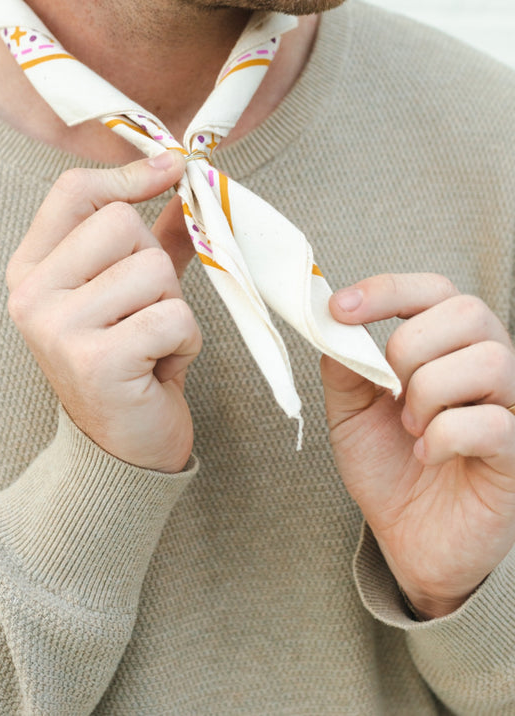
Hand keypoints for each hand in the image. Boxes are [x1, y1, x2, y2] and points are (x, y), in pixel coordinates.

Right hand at [6, 151, 200, 473]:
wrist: (123, 447)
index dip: (129, 176)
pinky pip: (174, 316)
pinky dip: (185, 341)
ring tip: (153, 342)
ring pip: (153, 270)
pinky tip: (161, 365)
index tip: (173, 170)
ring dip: (174, 307)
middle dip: (155, 266)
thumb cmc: (129, 359)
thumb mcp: (130, 290)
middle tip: (146, 311)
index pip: (74, 191)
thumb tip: (178, 174)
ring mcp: (58, 328)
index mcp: (31, 269)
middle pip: (122, 224)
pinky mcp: (96, 361)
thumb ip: (151, 234)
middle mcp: (32, 295)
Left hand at [322, 273, 514, 619]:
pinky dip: (445, 437)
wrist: (408, 538)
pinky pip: (494, 424)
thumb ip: (345, 365)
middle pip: (467, 312)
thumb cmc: (388, 467)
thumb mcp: (350, 411)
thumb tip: (331, 323)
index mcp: (448, 345)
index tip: (340, 309)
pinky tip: (427, 456)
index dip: (387, 290)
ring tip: (411, 427)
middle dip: (410, 347)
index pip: (433, 290)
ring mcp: (510, 406)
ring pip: (488, 361)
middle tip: (390, 390)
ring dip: (430, 393)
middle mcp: (488, 364)